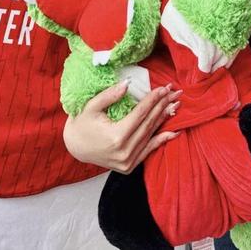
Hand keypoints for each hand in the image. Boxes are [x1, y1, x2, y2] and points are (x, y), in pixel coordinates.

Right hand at [62, 80, 180, 173]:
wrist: (75, 148)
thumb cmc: (81, 125)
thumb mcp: (91, 106)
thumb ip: (109, 95)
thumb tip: (127, 84)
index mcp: (116, 137)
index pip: (140, 114)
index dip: (152, 100)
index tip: (162, 88)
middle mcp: (124, 152)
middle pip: (148, 125)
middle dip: (162, 107)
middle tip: (173, 93)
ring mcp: (128, 162)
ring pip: (150, 136)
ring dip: (163, 120)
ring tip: (175, 105)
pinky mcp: (129, 167)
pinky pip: (148, 151)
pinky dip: (161, 140)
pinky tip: (173, 132)